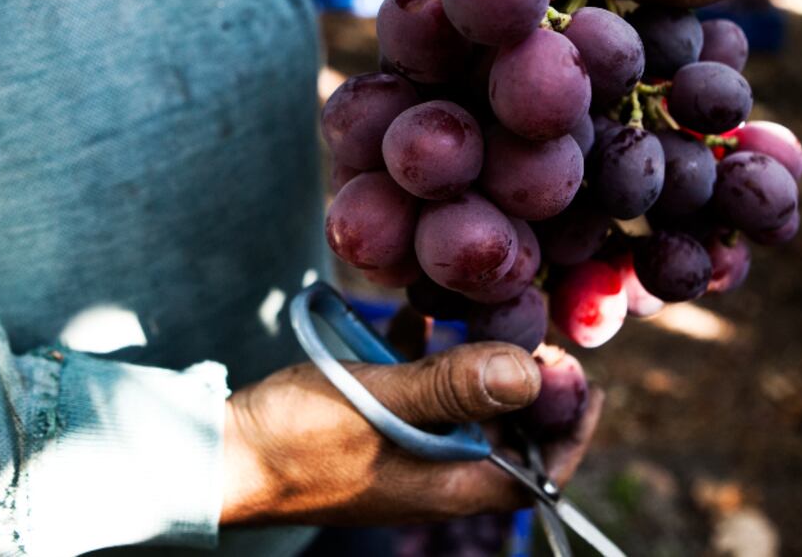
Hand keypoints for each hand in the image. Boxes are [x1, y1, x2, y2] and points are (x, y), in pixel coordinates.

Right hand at [220, 341, 604, 524]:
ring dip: (473, 367)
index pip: (539, 471)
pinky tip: (414, 320)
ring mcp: (403, 455)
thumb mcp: (380, 403)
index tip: (584, 376)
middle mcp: (434, 476)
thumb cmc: (296, 438)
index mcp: (448, 485)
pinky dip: (424, 362)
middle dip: (524, 384)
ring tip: (477, 315)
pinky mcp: (373, 432)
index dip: (570, 426)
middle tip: (527, 330)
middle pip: (507, 435)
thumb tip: (531, 371)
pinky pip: (416, 397)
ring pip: (462, 411)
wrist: (218, 457)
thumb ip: (454, 387)